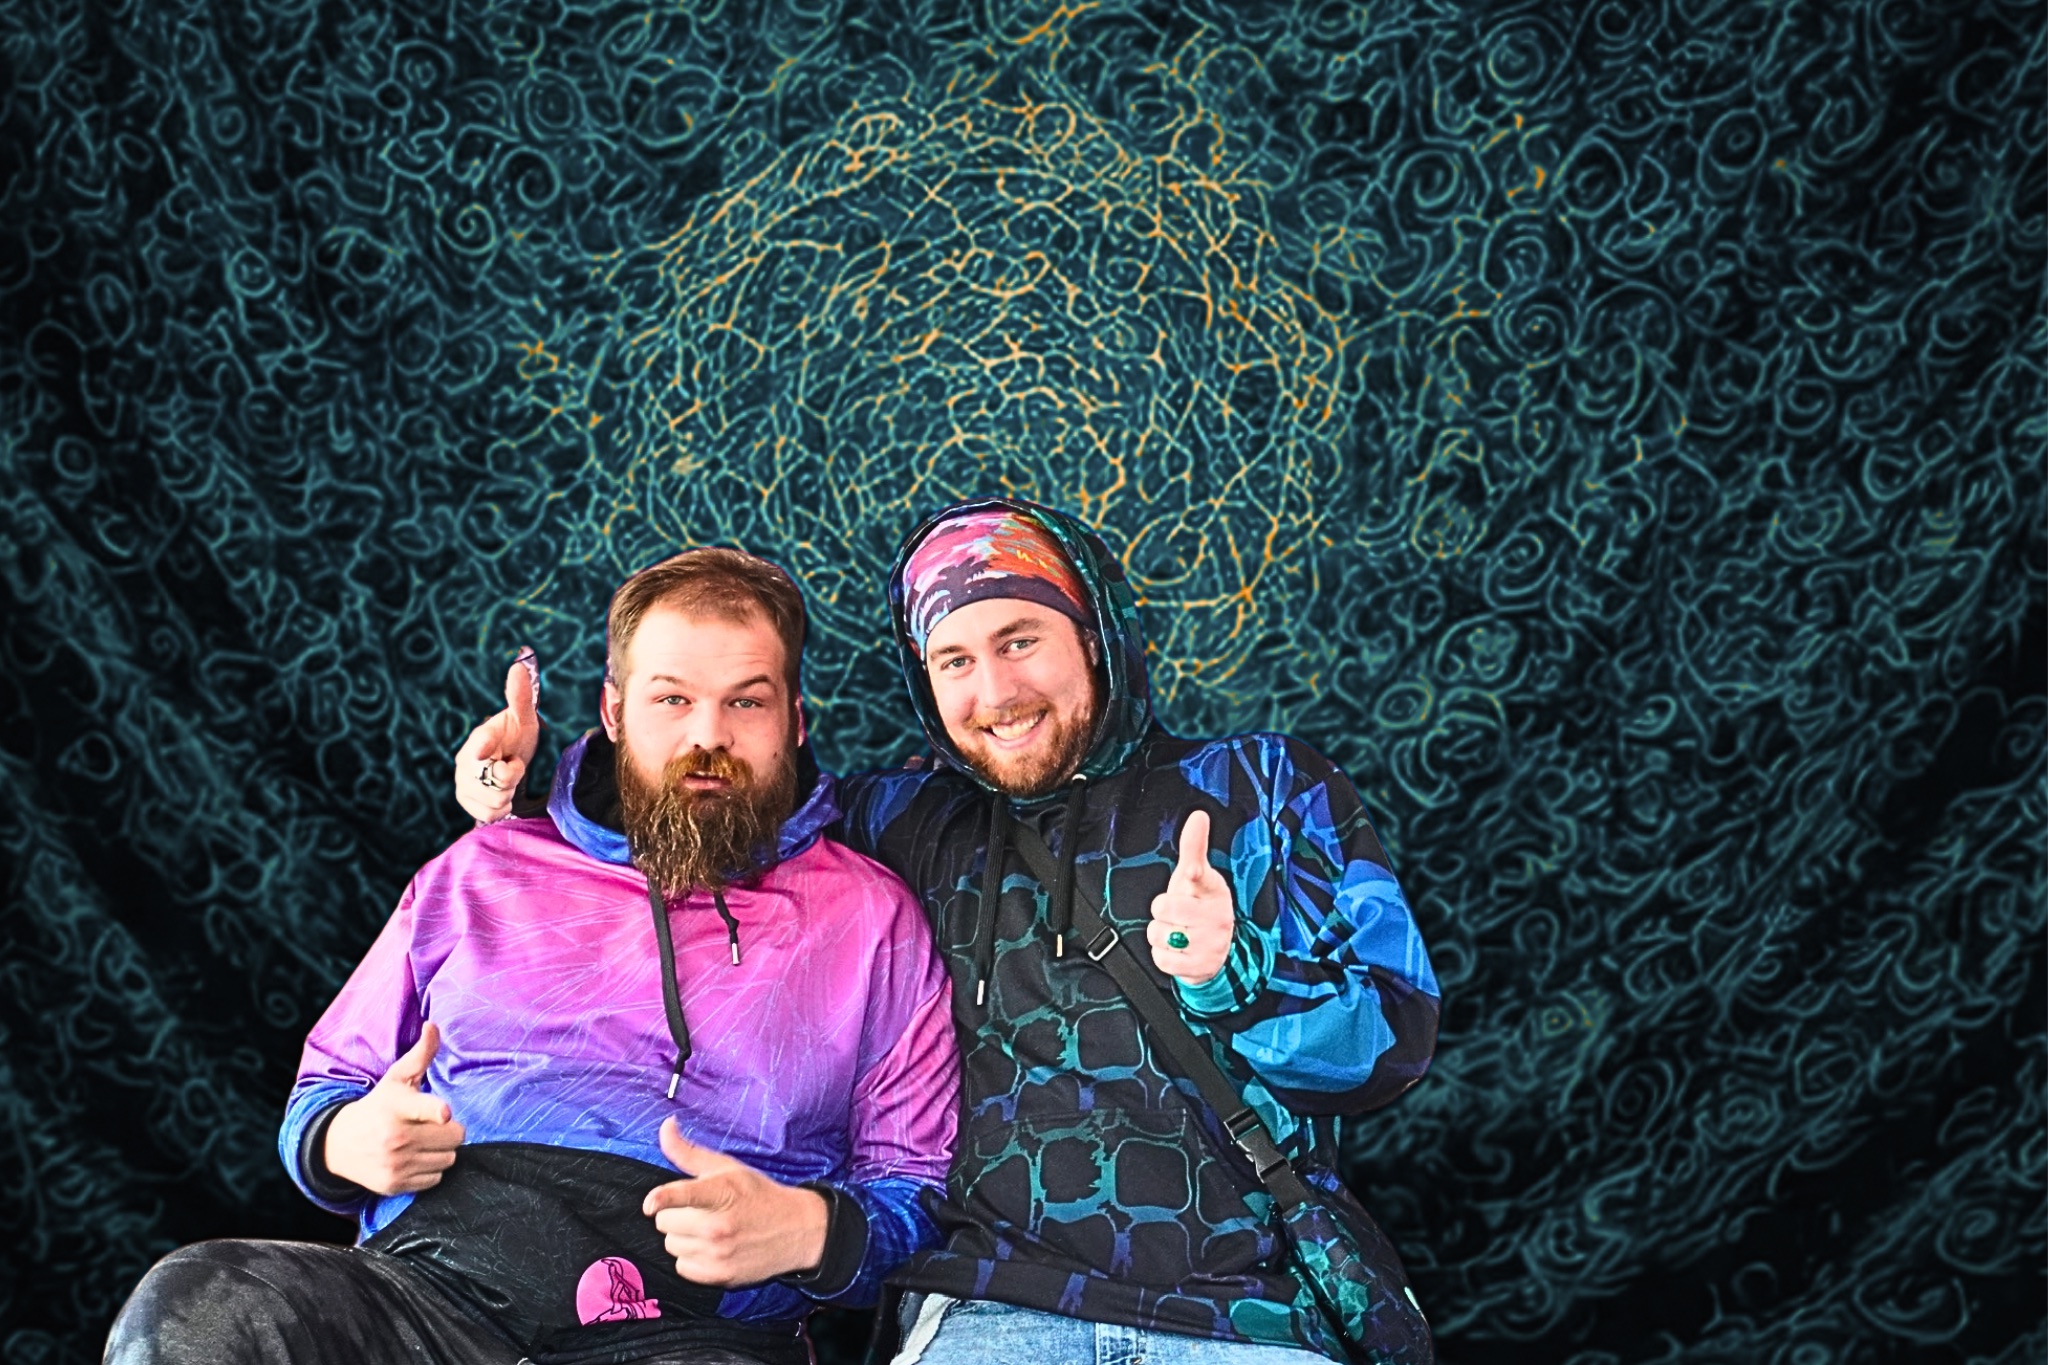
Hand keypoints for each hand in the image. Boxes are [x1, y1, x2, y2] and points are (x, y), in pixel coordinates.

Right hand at [324, 1022, 465, 1194]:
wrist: (340, 1144)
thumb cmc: (380, 1105)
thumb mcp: (397, 1078)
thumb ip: (420, 1054)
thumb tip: (433, 1025)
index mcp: (398, 1107)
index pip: (426, 1111)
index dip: (437, 1111)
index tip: (444, 1112)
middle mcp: (395, 1137)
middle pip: (455, 1136)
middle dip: (449, 1129)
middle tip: (430, 1124)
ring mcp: (395, 1164)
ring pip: (449, 1159)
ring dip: (441, 1150)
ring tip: (421, 1140)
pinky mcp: (394, 1185)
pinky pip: (435, 1179)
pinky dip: (430, 1169)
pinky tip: (412, 1158)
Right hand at [455, 648, 539, 822]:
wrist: (507, 761)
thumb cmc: (515, 738)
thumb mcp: (524, 719)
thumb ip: (520, 697)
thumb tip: (519, 666)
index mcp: (480, 738)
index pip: (481, 743)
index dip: (483, 748)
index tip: (486, 752)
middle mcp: (464, 761)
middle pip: (496, 781)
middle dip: (512, 777)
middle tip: (512, 765)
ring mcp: (461, 782)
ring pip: (495, 801)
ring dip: (509, 793)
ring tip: (506, 778)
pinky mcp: (464, 801)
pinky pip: (489, 814)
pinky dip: (501, 808)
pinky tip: (501, 794)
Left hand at [642, 1118, 828, 1285]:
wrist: (796, 1229)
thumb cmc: (756, 1194)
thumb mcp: (727, 1167)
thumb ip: (688, 1151)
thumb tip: (666, 1125)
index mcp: (721, 1192)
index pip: (682, 1196)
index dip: (662, 1199)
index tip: (650, 1205)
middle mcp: (718, 1226)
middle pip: (664, 1223)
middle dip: (675, 1214)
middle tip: (699, 1210)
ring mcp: (719, 1254)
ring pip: (671, 1245)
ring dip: (682, 1237)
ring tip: (707, 1229)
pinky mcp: (720, 1276)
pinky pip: (682, 1267)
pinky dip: (691, 1258)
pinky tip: (710, 1248)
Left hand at [1145, 810, 1233, 985]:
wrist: (1214, 949)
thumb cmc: (1199, 904)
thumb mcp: (1194, 876)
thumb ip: (1193, 847)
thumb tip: (1199, 815)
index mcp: (1215, 890)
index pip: (1202, 879)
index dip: (1194, 874)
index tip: (1191, 870)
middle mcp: (1218, 917)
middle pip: (1164, 907)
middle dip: (1162, 910)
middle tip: (1176, 913)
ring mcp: (1211, 944)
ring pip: (1159, 933)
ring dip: (1160, 934)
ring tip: (1176, 931)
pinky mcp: (1201, 967)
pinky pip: (1162, 959)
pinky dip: (1163, 955)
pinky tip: (1176, 950)